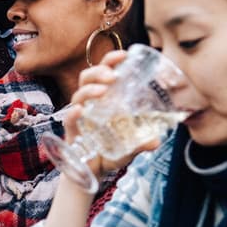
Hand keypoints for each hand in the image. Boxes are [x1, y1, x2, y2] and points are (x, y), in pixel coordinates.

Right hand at [66, 50, 160, 177]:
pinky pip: (69, 119)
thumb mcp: (130, 146)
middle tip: (113, 76)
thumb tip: (157, 141)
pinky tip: (80, 110)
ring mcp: (79, 117)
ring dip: (89, 89)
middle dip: (99, 72)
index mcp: (104, 99)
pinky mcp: (72, 132)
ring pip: (78, 94)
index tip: (124, 54)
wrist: (92, 172)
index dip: (111, 60)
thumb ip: (142, 143)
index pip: (104, 72)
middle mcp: (89, 104)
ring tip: (102, 90)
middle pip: (87, 78)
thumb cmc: (109, 152)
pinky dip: (73, 113)